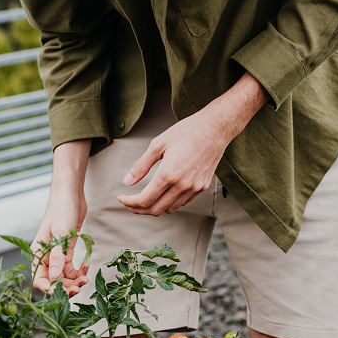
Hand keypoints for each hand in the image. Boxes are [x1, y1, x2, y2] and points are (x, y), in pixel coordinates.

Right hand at [33, 139, 91, 294]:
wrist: (70, 194)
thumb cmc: (62, 209)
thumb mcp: (61, 233)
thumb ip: (58, 256)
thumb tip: (55, 278)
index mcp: (38, 252)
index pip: (39, 278)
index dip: (50, 289)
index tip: (64, 293)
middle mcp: (46, 256)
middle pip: (53, 280)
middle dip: (65, 287)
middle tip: (80, 288)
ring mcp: (57, 254)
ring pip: (63, 276)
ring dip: (74, 281)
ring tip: (86, 279)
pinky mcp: (67, 250)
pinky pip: (71, 268)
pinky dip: (79, 271)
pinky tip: (87, 266)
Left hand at [117, 73, 266, 215]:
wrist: (215, 128)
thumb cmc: (186, 132)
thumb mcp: (158, 145)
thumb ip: (141, 166)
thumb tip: (127, 182)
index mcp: (168, 175)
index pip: (144, 200)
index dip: (129, 203)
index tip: (121, 198)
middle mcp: (182, 185)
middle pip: (155, 209)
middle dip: (138, 209)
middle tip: (129, 202)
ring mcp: (194, 188)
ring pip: (170, 208)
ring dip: (155, 207)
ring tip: (144, 198)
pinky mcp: (202, 186)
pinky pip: (182, 202)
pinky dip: (170, 202)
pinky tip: (163, 192)